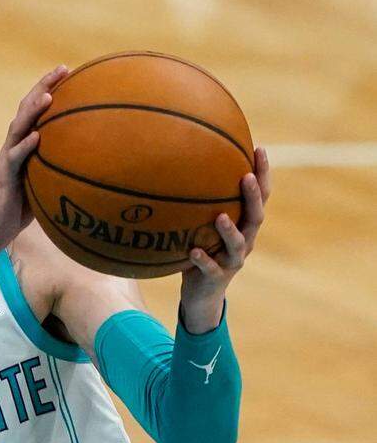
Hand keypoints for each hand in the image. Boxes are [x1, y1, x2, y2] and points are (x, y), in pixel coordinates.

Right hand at [0, 65, 68, 242]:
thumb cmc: (18, 211)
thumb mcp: (43, 186)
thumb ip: (58, 171)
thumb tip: (91, 167)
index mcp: (23, 146)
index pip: (37, 112)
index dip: (51, 90)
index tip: (70, 73)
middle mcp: (13, 147)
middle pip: (27, 110)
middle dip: (44, 87)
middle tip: (63, 69)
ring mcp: (7, 160)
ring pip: (18, 128)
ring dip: (33, 111)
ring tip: (49, 95)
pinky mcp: (4, 177)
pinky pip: (15, 158)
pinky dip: (25, 146)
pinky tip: (38, 135)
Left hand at [180, 146, 270, 331]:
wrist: (202, 294)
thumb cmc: (202, 250)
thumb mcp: (202, 225)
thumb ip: (199, 202)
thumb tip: (179, 165)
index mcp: (244, 225)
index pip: (259, 196)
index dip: (263, 174)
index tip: (259, 149)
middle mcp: (244, 240)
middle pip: (256, 216)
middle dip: (253, 196)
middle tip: (246, 176)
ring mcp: (232, 260)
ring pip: (237, 244)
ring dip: (229, 230)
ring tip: (219, 216)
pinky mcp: (216, 277)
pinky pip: (210, 268)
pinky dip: (203, 259)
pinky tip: (193, 250)